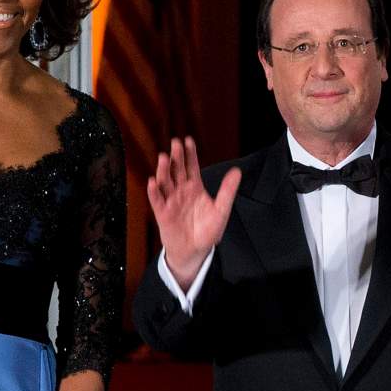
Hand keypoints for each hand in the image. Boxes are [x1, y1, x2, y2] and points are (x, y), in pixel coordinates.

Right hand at [146, 137, 240, 291]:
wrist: (195, 251)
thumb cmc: (207, 231)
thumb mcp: (221, 210)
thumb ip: (227, 191)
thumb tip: (237, 171)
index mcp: (195, 187)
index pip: (191, 166)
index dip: (190, 154)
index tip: (188, 140)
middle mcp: (181, 191)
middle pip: (177, 170)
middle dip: (176, 156)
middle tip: (175, 143)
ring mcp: (171, 201)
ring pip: (165, 182)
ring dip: (163, 170)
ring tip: (163, 157)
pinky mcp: (163, 213)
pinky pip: (157, 200)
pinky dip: (154, 191)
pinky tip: (153, 182)